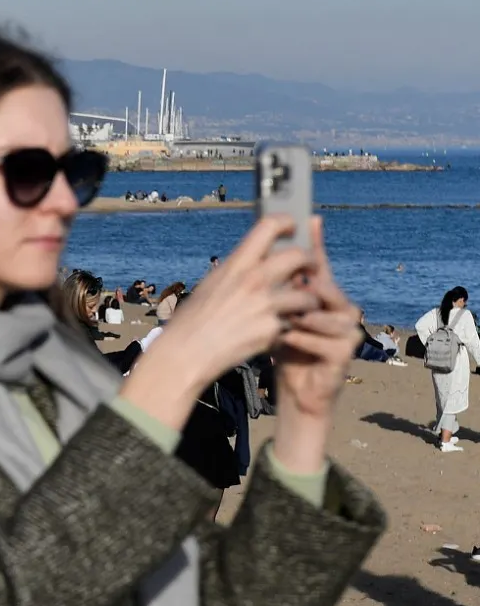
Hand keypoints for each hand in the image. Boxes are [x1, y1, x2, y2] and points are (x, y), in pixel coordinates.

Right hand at [122, 215, 318, 430]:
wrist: (186, 352)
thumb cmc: (192, 321)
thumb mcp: (211, 285)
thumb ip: (237, 272)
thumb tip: (257, 262)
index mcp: (235, 264)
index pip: (269, 226)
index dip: (287, 222)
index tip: (294, 227)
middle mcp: (253, 280)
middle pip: (299, 256)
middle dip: (310, 262)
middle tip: (311, 270)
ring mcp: (265, 305)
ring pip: (307, 296)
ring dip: (307, 303)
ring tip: (298, 310)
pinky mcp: (272, 330)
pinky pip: (293, 324)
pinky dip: (289, 329)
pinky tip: (276, 334)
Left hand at [274, 218, 358, 423]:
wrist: (293, 388)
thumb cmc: (283, 345)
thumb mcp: (274, 311)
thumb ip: (274, 284)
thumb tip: (257, 251)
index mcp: (323, 294)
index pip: (319, 263)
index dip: (315, 241)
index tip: (310, 218)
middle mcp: (341, 308)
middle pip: (325, 287)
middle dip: (305, 287)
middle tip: (287, 288)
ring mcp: (347, 331)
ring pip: (325, 314)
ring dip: (300, 317)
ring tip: (282, 320)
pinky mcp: (344, 354)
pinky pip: (325, 341)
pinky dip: (302, 339)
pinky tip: (285, 338)